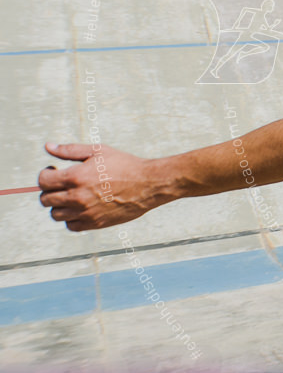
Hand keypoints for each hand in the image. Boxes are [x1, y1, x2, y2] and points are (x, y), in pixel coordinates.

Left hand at [38, 143, 170, 230]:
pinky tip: (81, 207)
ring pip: (55, 214)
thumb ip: (70, 150)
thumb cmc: (125, 165)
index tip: (54, 171)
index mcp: (76, 177)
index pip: (42, 181)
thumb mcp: (98, 151)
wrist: (149, 184)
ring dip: (59, 205)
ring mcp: (86, 212)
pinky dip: (71, 218)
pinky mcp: (95, 223)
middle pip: (45, 199)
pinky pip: (70, 225)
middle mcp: (78, 196)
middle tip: (63, 184)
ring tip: (72, 196)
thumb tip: (48, 147)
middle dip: (51, 190)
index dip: (45, 174)